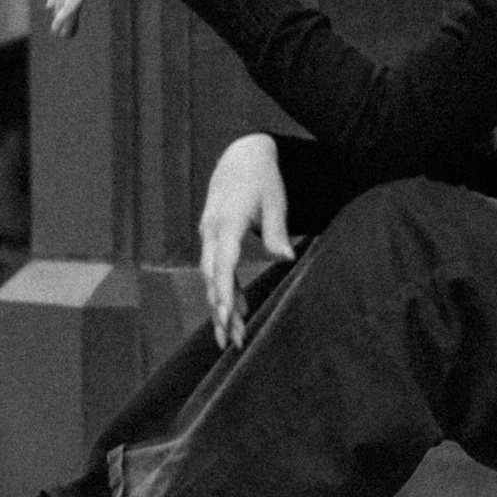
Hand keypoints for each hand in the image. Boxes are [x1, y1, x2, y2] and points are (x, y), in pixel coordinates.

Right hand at [198, 134, 292, 348]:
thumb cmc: (262, 177)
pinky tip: (237, 311)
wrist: (241, 155)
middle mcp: (212, 230)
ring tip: (234, 337)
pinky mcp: (213, 238)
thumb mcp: (275, 199)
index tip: (226, 315)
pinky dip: (226, 290)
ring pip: (212, 277)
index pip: (223, 261)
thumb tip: (286, 259)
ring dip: (222, 306)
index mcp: (228, 220)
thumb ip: (277, 230)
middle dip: (220, 310)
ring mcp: (209, 234)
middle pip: (212, 276)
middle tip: (232, 341)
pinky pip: (217, 269)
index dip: (224, 290)